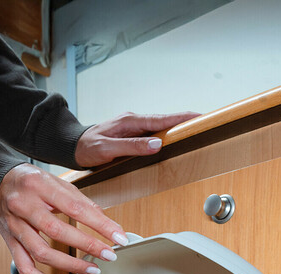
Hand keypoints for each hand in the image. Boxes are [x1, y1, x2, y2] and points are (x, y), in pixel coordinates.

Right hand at [0, 163, 130, 273]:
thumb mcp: (55, 181)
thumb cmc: (28, 181)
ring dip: (70, 266)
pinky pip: (26, 269)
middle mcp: (23, 206)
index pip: (74, 207)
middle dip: (87, 246)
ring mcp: (14, 227)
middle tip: (109, 255)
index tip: (118, 237)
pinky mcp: (10, 244)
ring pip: (41, 253)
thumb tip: (106, 223)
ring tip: (92, 269)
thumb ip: (80, 201)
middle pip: (56, 231)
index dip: (99, 224)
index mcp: (38, 185)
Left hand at [74, 111, 199, 166]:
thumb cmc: (88, 147)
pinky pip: (154, 132)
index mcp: (131, 122)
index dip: (183, 118)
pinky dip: (167, 133)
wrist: (74, 145)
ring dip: (178, 127)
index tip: (200, 117)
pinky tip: (175, 137)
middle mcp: (135, 121)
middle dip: (186, 120)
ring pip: (161, 126)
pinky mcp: (133, 133)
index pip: (163, 119)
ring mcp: (134, 126)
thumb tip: (156, 144)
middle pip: (166, 120)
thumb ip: (132, 147)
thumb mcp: (108, 149)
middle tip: (206, 122)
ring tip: (196, 129)